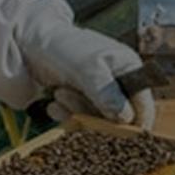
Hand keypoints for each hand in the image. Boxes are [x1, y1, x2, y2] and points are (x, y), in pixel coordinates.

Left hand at [18, 16, 156, 129]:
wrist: (31, 43)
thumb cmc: (63, 47)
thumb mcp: (86, 68)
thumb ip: (106, 93)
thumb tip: (125, 117)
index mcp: (129, 69)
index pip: (143, 107)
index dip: (132, 124)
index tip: (112, 131)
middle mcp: (119, 83)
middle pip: (120, 119)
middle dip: (94, 115)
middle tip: (67, 96)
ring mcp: (102, 94)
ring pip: (99, 121)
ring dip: (77, 113)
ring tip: (58, 93)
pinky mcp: (85, 102)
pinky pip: (83, 120)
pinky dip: (68, 116)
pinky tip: (53, 105)